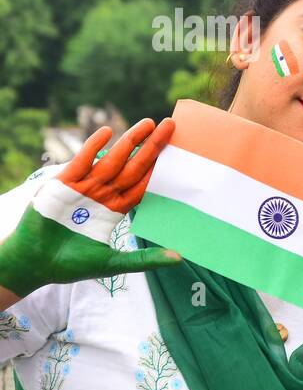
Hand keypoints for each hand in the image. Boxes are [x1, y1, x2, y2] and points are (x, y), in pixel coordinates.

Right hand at [0, 119, 180, 297]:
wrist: (35, 265)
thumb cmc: (72, 266)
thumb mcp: (114, 263)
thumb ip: (145, 259)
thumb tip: (179, 260)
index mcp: (116, 209)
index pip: (143, 184)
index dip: (159, 168)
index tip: (177, 151)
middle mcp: (103, 195)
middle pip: (133, 167)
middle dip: (151, 147)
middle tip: (169, 126)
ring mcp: (84, 188)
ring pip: (112, 161)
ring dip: (129, 142)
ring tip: (148, 124)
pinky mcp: (63, 185)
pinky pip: (81, 162)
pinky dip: (92, 147)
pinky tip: (106, 132)